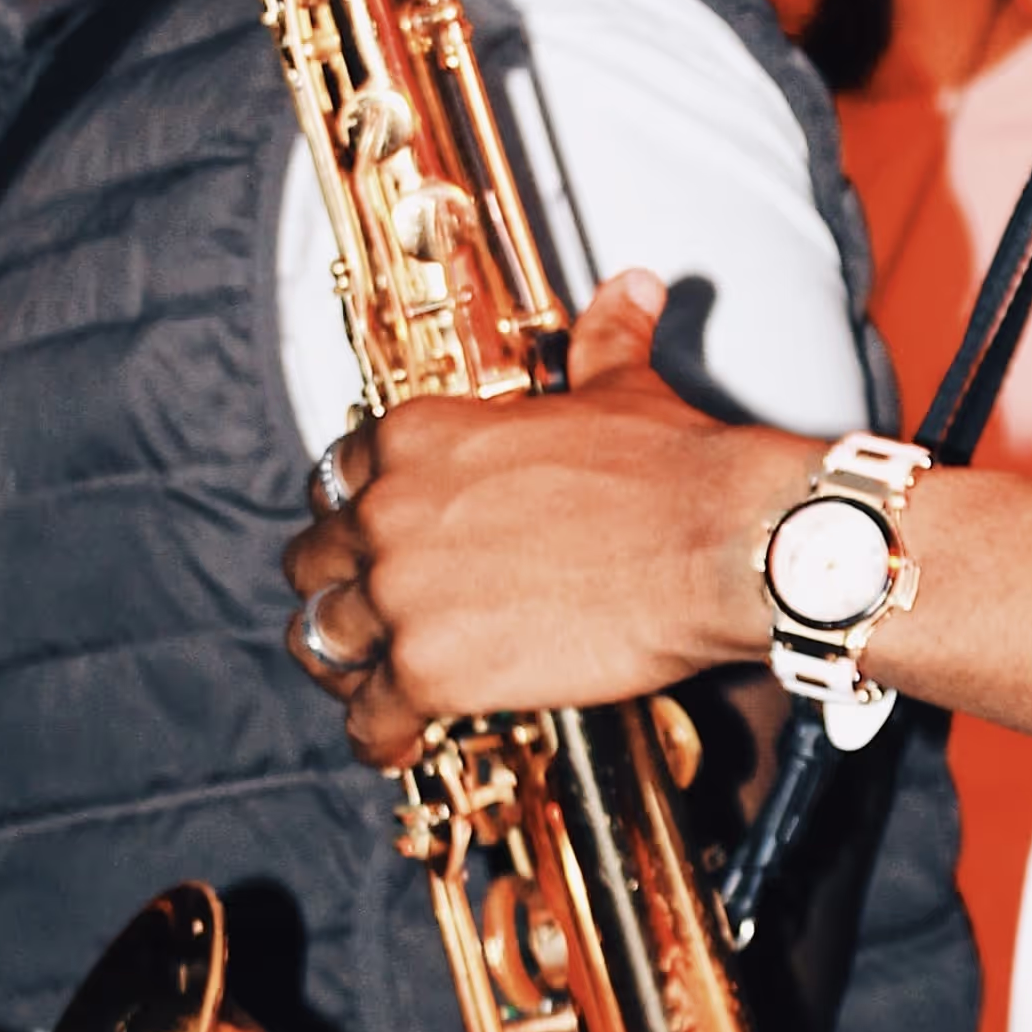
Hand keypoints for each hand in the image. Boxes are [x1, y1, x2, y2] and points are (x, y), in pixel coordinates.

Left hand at [283, 273, 796, 764]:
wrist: (719, 543)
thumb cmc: (673, 471)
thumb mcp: (621, 389)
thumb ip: (604, 341)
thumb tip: (630, 291)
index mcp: (417, 436)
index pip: (336, 477)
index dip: (356, 514)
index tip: (379, 538)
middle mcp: (388, 509)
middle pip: (313, 558)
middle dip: (340, 587)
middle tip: (374, 612)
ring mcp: (400, 593)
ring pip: (321, 638)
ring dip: (347, 660)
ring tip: (373, 680)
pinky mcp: (427, 671)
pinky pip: (367, 715)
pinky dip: (376, 733)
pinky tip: (395, 740)